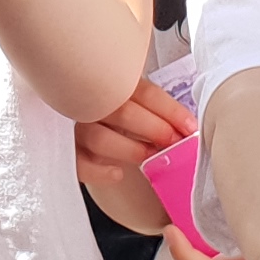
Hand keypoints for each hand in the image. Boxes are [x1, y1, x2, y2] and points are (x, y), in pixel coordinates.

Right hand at [72, 75, 196, 185]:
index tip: (190, 127)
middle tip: (174, 143)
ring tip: (148, 156)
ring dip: (130, 148)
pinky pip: (78, 163)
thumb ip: (158, 111)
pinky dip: (99, 171)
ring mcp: (77, 128)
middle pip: (122, 111)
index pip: (145, 93)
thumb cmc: (121, 117)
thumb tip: (189, 126)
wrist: (93, 132)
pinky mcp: (69, 153)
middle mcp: (92, 102)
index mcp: (115, 85)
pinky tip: (117, 173)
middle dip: (155, 129)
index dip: (170, 111)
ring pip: (99, 137)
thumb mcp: (139, 106)